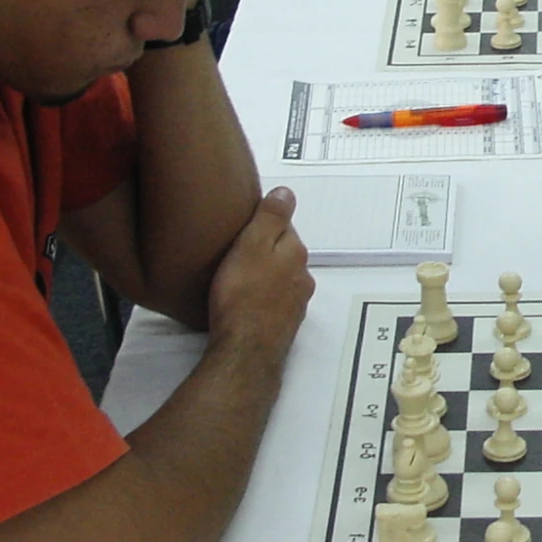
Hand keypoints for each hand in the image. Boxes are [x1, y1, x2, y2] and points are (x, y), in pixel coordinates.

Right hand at [204, 189, 315, 362]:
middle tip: (239, 252)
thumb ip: (270, 216)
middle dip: (267, 252)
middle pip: (285, 255)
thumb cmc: (243, 294)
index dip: (264, 225)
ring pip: (282, 280)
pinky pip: (275, 302)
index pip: (285, 227)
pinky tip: (247, 303)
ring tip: (240, 278)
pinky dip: (264, 298)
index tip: (246, 227)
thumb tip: (287, 192)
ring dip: (266, 276)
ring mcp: (296, 304)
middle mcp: (303, 277)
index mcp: (295, 252)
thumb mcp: (252, 244)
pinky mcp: (284, 326)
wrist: (245, 349)